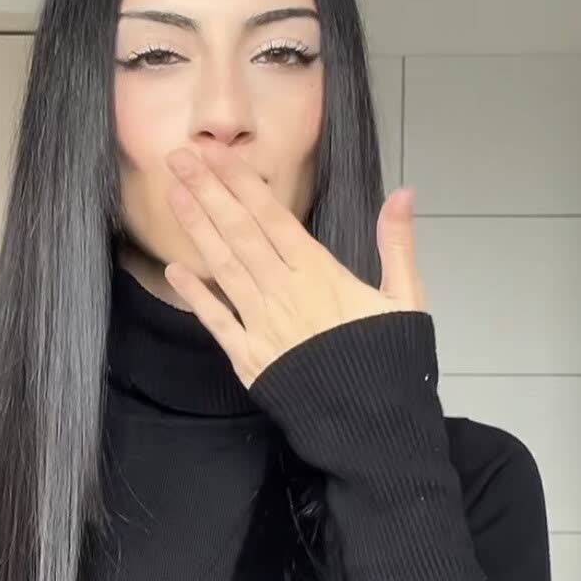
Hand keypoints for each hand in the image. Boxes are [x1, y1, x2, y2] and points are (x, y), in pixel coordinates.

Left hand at [162, 142, 428, 387]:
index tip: (216, 153)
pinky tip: (175, 269)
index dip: (241, 182)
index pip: (273, 218)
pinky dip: (195, 296)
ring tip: (174, 194)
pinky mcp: (250, 360)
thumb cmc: (391, 364)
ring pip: (224, 269)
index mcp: (320, 275)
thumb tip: (402, 192)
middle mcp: (284, 294)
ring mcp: (263, 327)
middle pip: (240, 234)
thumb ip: (396, 244)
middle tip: (180, 157)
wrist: (372, 427)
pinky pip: (217, 323)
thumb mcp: (406, 299)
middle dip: (209, 193)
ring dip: (197, 230)